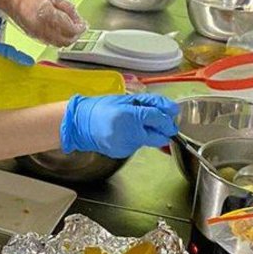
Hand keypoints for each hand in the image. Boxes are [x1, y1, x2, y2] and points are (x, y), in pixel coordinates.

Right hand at [0, 0, 85, 46]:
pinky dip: (58, 39)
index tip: (83, 24)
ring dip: (67, 38)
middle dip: (75, 35)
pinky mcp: (33, 36)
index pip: (70, 29)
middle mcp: (43, 28)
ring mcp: (37, 34)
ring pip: (58, 44)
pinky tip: (59, 31)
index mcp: (49, 16)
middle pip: (66, 40)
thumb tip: (78, 19)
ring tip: (69, 28)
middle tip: (78, 26)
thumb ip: (66, 8)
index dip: (80, 28)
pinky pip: (50, 42)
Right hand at [60, 93, 178, 157]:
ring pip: (148, 141)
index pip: (158, 119)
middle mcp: (130, 134)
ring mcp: (127, 146)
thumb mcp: (127, 99)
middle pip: (159, 138)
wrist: (80, 124)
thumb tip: (172, 108)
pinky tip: (124, 132)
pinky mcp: (123, 153)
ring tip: (131, 124)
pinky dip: (135, 139)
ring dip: (146, 133)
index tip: (171, 116)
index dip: (167, 118)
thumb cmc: (103, 108)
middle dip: (163, 131)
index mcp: (131, 116)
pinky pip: (137, 145)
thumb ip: (151, 103)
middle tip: (157, 123)